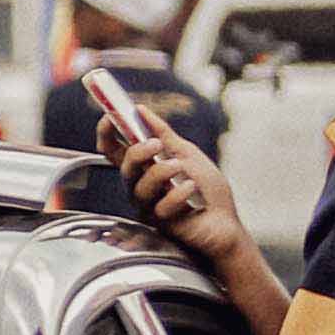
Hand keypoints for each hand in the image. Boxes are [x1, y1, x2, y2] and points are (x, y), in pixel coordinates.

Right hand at [107, 116, 248, 270]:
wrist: (227, 223)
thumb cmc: (208, 192)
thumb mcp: (187, 153)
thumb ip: (164, 134)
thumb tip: (141, 111)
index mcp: (145, 167)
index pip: (114, 150)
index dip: (107, 133)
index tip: (111, 116)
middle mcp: (141, 186)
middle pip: (124, 167)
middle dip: (138, 152)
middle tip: (156, 144)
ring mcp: (148, 205)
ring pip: (139, 187)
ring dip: (161, 172)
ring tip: (181, 168)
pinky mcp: (159, 222)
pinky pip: (160, 206)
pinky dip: (178, 194)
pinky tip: (191, 189)